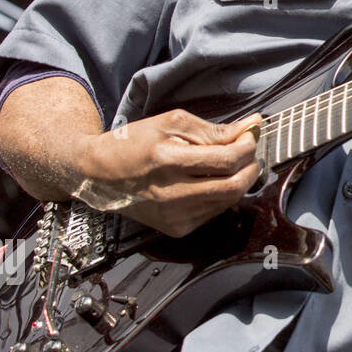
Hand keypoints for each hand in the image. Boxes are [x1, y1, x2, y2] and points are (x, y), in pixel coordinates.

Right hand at [73, 109, 262, 237]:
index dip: (248, 146)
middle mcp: (172, 194)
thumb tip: (252, 126)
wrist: (99, 174)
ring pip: (228, 201)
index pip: (227, 160)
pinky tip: (213, 180)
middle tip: (250, 151)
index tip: (251, 135)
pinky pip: (215, 212)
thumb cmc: (134, 143)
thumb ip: (214, 129)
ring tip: (232, 163)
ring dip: (240, 180)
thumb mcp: (171, 123)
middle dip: (252, 166)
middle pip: (234, 186)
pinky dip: (222, 194)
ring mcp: (175, 216)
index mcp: (168, 161)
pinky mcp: (177, 229)